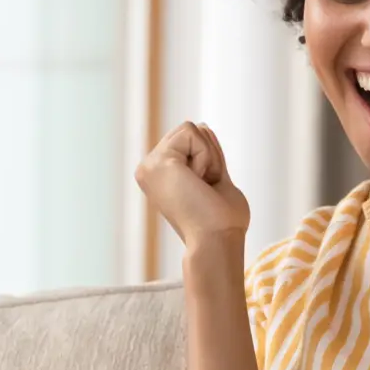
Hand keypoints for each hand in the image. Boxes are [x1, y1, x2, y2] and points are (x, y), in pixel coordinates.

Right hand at [136, 120, 250, 251]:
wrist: (216, 241)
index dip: (210, 159)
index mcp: (158, 175)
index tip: (206, 190)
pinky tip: (198, 182)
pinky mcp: (158, 161)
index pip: (191, 140)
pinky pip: (192, 133)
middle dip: (210, 155)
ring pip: (192, 128)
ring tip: (201, 188)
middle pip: (191, 130)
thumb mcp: (214, 178)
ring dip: (209, 157)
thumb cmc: (221, 222)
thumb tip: (203, 127)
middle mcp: (148, 169)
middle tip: (205, 189)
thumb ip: (207, 156)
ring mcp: (149, 165)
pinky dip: (206, 157)